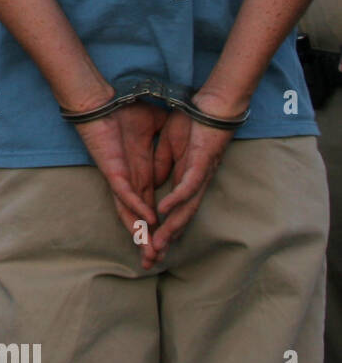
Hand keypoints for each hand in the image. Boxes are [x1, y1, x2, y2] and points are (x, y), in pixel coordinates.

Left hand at [73, 102, 167, 262]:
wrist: (99, 101)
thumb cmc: (125, 115)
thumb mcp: (156, 133)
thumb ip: (163, 152)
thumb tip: (169, 170)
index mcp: (138, 174)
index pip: (148, 207)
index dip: (158, 226)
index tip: (169, 244)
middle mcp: (126, 181)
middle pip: (136, 217)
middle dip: (145, 240)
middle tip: (154, 263)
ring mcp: (118, 176)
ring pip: (128, 210)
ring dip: (140, 230)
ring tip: (150, 249)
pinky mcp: (111, 168)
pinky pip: (123, 191)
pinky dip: (135, 205)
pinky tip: (146, 218)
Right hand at [149, 105, 235, 260]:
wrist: (215, 104)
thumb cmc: (193, 121)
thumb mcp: (169, 146)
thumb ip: (161, 165)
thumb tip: (153, 183)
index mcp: (185, 178)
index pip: (173, 210)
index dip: (160, 229)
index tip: (146, 246)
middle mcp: (195, 183)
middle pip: (181, 218)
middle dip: (165, 239)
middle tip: (151, 259)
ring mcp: (200, 174)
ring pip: (185, 208)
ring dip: (170, 228)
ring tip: (157, 243)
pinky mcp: (201, 162)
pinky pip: (188, 186)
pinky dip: (176, 200)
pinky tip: (163, 211)